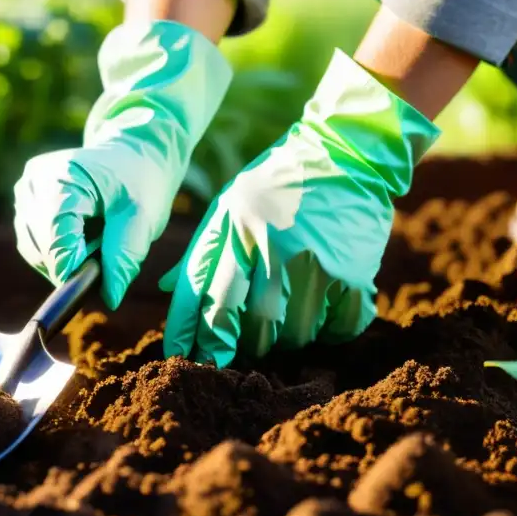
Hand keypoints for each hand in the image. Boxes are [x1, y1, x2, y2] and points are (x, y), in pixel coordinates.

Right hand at [14, 20, 231, 308]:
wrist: (133, 155)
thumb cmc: (141, 182)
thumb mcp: (143, 217)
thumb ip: (125, 256)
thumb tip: (109, 297)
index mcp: (65, 175)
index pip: (55, 234)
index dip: (72, 266)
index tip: (96, 282)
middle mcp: (34, 181)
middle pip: (41, 245)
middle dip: (72, 263)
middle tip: (106, 262)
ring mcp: (25, 191)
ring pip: (34, 249)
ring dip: (64, 259)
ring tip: (98, 244)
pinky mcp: (25, 202)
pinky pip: (33, 244)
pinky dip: (58, 252)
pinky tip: (83, 240)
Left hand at [160, 50, 439, 366]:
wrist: (346, 153)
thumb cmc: (278, 183)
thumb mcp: (231, 204)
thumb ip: (202, 249)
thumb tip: (164, 289)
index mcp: (236, 228)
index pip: (210, 301)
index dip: (200, 340)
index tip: (192, 362)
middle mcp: (273, 246)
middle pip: (251, 327)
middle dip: (245, 345)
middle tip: (248, 343)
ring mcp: (315, 262)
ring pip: (292, 335)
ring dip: (288, 339)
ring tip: (291, 315)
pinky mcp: (352, 274)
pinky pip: (336, 330)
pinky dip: (329, 331)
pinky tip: (325, 307)